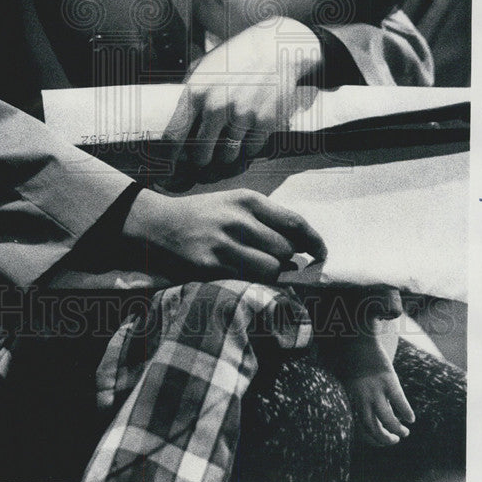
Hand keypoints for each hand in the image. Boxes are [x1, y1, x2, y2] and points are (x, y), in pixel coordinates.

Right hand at [121, 186, 326, 283]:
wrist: (159, 223)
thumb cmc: (205, 214)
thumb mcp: (235, 204)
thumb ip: (267, 220)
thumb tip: (302, 245)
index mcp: (248, 200)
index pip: (294, 221)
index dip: (314, 241)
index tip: (322, 253)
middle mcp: (238, 218)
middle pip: (285, 249)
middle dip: (287, 259)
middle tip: (276, 260)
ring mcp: (223, 243)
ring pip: (271, 268)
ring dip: (271, 273)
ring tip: (256, 267)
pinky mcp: (210, 265)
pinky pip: (247, 280)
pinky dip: (251, 281)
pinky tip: (240, 273)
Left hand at [162, 19, 322, 169]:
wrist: (274, 46)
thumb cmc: (235, 57)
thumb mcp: (204, 66)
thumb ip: (188, 90)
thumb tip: (175, 121)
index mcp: (195, 93)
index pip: (174, 136)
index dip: (170, 156)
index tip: (171, 165)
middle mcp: (216, 106)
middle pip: (200, 154)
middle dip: (201, 159)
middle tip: (205, 157)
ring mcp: (241, 115)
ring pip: (227, 156)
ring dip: (227, 154)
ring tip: (230, 142)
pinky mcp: (265, 121)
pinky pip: (251, 150)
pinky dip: (250, 147)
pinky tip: (250, 133)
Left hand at [347, 364, 415, 446]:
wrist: (356, 337)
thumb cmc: (349, 358)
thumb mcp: (344, 381)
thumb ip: (351, 396)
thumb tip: (358, 412)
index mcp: (349, 399)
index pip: (359, 428)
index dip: (371, 438)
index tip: (380, 440)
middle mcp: (361, 397)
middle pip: (372, 428)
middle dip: (384, 439)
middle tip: (394, 440)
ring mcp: (375, 389)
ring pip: (387, 420)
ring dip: (397, 430)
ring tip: (404, 432)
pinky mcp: (388, 380)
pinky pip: (399, 402)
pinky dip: (406, 413)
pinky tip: (410, 418)